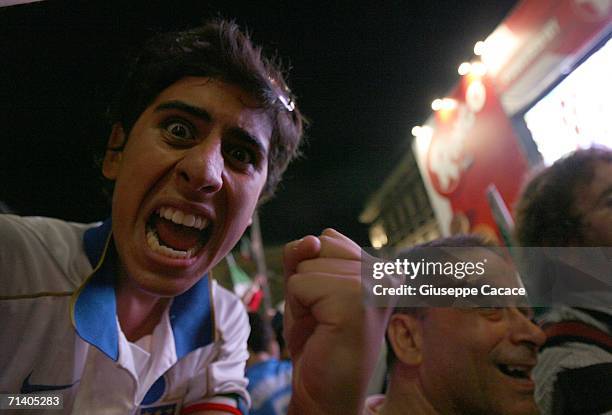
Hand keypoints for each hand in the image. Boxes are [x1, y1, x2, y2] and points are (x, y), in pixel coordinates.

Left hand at [284, 229, 392, 414]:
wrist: (323, 390)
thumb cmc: (317, 339)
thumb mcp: (305, 286)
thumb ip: (303, 255)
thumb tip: (311, 240)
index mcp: (381, 267)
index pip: (328, 238)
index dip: (313, 271)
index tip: (327, 304)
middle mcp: (386, 272)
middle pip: (318, 246)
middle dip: (307, 282)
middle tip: (322, 317)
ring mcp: (375, 285)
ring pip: (308, 262)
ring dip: (303, 297)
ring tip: (323, 323)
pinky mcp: (357, 299)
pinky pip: (300, 283)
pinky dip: (298, 308)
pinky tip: (320, 329)